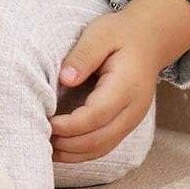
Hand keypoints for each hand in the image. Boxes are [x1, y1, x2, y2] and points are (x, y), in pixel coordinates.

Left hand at [49, 8, 158, 162]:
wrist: (149, 41)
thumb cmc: (121, 35)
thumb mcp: (100, 34)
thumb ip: (83, 55)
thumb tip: (65, 79)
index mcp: (127, 86)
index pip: (97, 115)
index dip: (71, 125)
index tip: (48, 122)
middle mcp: (133, 109)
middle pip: (100, 139)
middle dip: (68, 144)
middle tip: (40, 137)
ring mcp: (132, 120)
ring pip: (102, 148)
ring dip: (73, 153)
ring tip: (45, 148)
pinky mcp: (125, 125)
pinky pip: (103, 146)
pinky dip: (81, 153)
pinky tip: (60, 149)